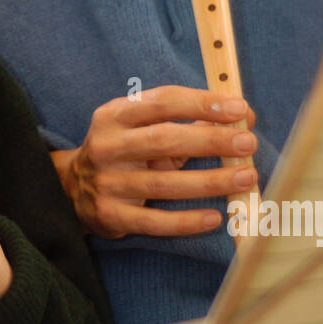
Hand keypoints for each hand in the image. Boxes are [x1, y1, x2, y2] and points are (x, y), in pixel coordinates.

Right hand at [51, 86, 257, 239]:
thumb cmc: (126, 152)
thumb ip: (190, 122)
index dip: (201, 104)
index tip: (238, 108)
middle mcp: (106, 146)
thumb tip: (242, 117)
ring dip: (209, 181)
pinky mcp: (110, 215)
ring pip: (163, 183)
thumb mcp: (146, 129)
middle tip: (248, 143)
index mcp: (115, 115)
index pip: (162, 102)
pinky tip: (214, 218)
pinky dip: (186, 221)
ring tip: (245, 178)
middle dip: (210, 141)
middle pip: (163, 140)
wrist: (74, 189)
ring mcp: (105, 182)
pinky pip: (154, 221)